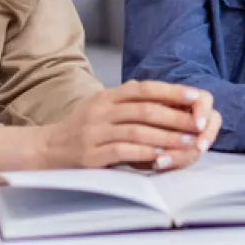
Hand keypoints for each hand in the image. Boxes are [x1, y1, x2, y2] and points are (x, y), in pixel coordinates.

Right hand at [0, 80, 221, 179]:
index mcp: (107, 96)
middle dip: (176, 116)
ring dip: (168, 136)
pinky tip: (162, 156)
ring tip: (189, 142)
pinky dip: (145, 153)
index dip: (171, 91)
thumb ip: (128, 101)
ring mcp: (94, 132)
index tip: (196, 96)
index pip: (144, 89)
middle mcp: (101, 110)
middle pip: (145, 109)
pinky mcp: (90, 155)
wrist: (44, 150)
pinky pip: (123, 151)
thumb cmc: (80, 129)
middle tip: (200, 123)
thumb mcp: (102, 108)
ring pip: (138, 130)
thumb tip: (164, 95)